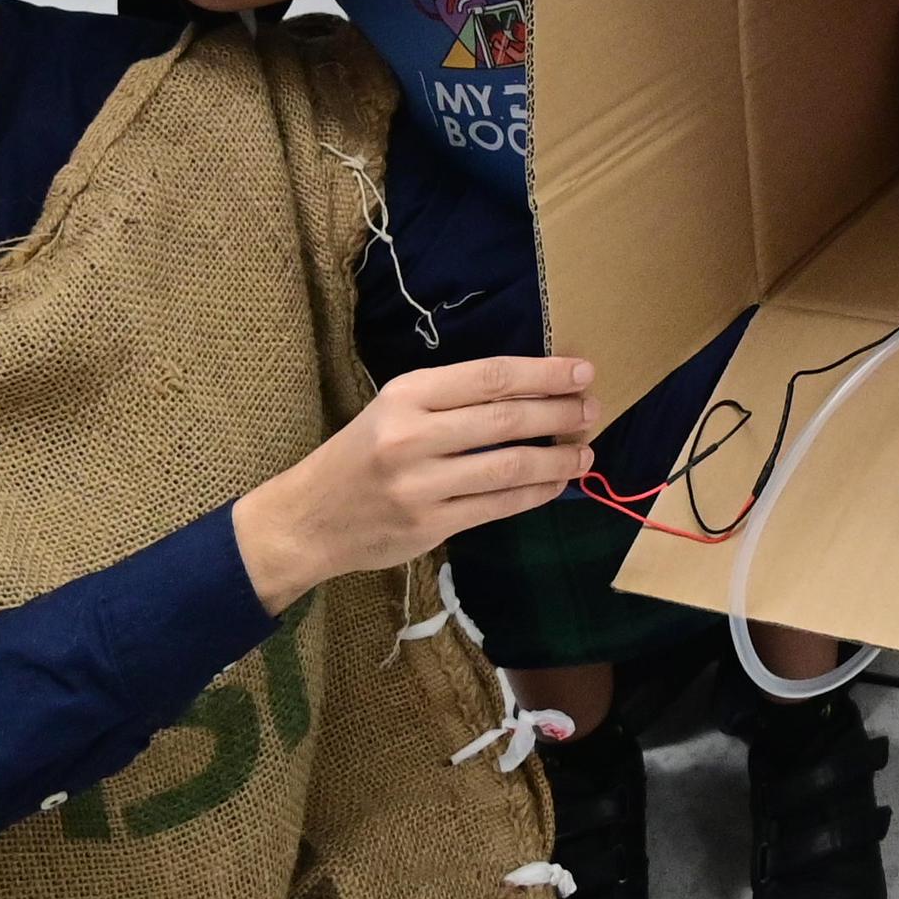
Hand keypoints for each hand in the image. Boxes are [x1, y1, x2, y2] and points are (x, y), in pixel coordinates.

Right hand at [231, 354, 598, 607]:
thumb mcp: (392, 408)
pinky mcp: (429, 526)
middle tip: (592, 410)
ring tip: (585, 451)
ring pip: (508, 466)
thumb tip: (529, 390)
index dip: (543, 374)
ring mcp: (421, 486)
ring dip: (557, 458)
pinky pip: (497, 506)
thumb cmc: (358, 455)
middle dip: (559, 413)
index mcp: (405, 395)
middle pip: (505, 420)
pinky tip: (555, 484)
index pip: (489, 377)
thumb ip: (451, 399)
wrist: (306, 519)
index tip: (582, 371)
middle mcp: (412, 436)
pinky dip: (534, 493)